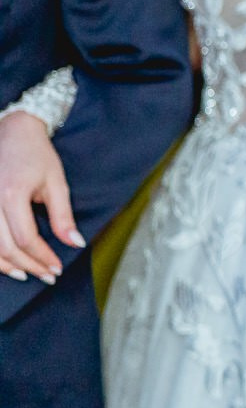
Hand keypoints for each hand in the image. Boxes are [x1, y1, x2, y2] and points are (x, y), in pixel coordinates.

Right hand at [0, 110, 79, 283]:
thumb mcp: (57, 183)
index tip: (57, 268)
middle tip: (47, 276)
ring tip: (27, 274)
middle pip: (5, 246)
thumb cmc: (37, 155)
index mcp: (12, 194)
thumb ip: (63, 216)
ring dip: (6, 265)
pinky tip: (6, 262)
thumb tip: (75, 244)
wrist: (13, 131)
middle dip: (28, 265)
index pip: (26, 238)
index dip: (42, 257)